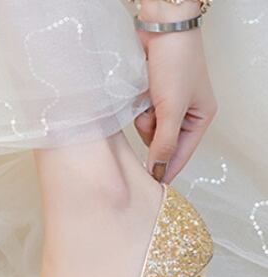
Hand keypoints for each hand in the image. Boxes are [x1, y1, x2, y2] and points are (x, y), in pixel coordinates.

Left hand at [133, 1, 216, 182]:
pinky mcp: (148, 95)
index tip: (149, 187)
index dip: (166, 169)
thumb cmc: (175, 63)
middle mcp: (183, 112)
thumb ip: (163, 141)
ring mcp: (165, 104)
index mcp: (200, 117)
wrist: (160, 29)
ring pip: (146, 128)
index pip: (182, 153)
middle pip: (159, 141)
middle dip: (151, 131)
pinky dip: (136, 107)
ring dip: (142, 117)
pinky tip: (139, 93)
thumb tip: (157, 168)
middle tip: (152, 113)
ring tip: (147, 97)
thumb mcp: (171, 107)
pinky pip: (138, 113)